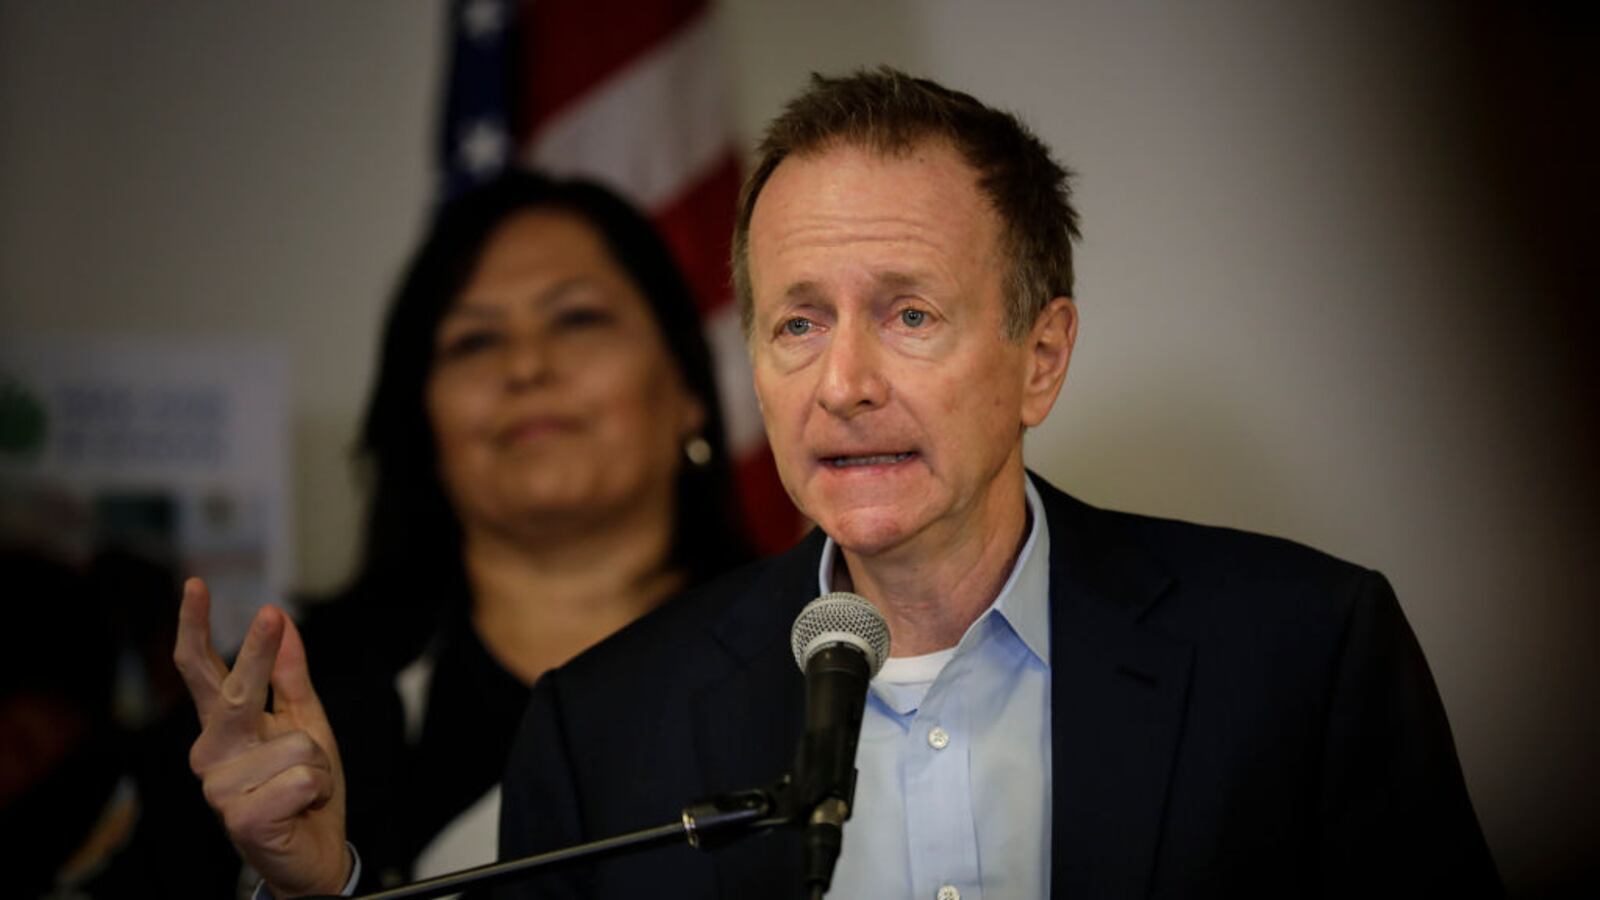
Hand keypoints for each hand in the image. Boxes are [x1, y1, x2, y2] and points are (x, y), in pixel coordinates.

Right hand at [173, 578, 350, 896]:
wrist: (314, 854)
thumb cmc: (304, 787)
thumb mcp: (306, 723)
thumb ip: (291, 676)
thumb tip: (284, 620)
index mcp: (223, 725)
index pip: (203, 670)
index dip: (195, 625)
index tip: (195, 584)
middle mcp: (210, 752)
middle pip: (235, 691)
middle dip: (258, 655)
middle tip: (269, 617)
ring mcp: (218, 787)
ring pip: (295, 743)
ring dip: (317, 764)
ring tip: (303, 789)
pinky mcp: (239, 818)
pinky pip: (302, 778)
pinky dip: (317, 791)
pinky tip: (299, 809)